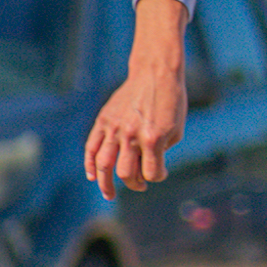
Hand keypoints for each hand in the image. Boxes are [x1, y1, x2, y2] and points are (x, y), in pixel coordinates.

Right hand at [84, 0, 187, 200]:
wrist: (156, 73)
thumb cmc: (171, 102)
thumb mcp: (176, 130)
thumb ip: (161, 152)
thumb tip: (146, 170)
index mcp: (153, 138)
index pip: (151, 173)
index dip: (157, 177)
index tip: (160, 172)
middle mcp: (131, 135)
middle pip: (126, 173)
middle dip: (135, 183)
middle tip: (140, 184)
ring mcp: (115, 128)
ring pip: (103, 164)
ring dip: (105, 183)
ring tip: (109, 193)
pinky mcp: (104, 120)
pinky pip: (91, 146)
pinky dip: (90, 164)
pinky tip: (93, 176)